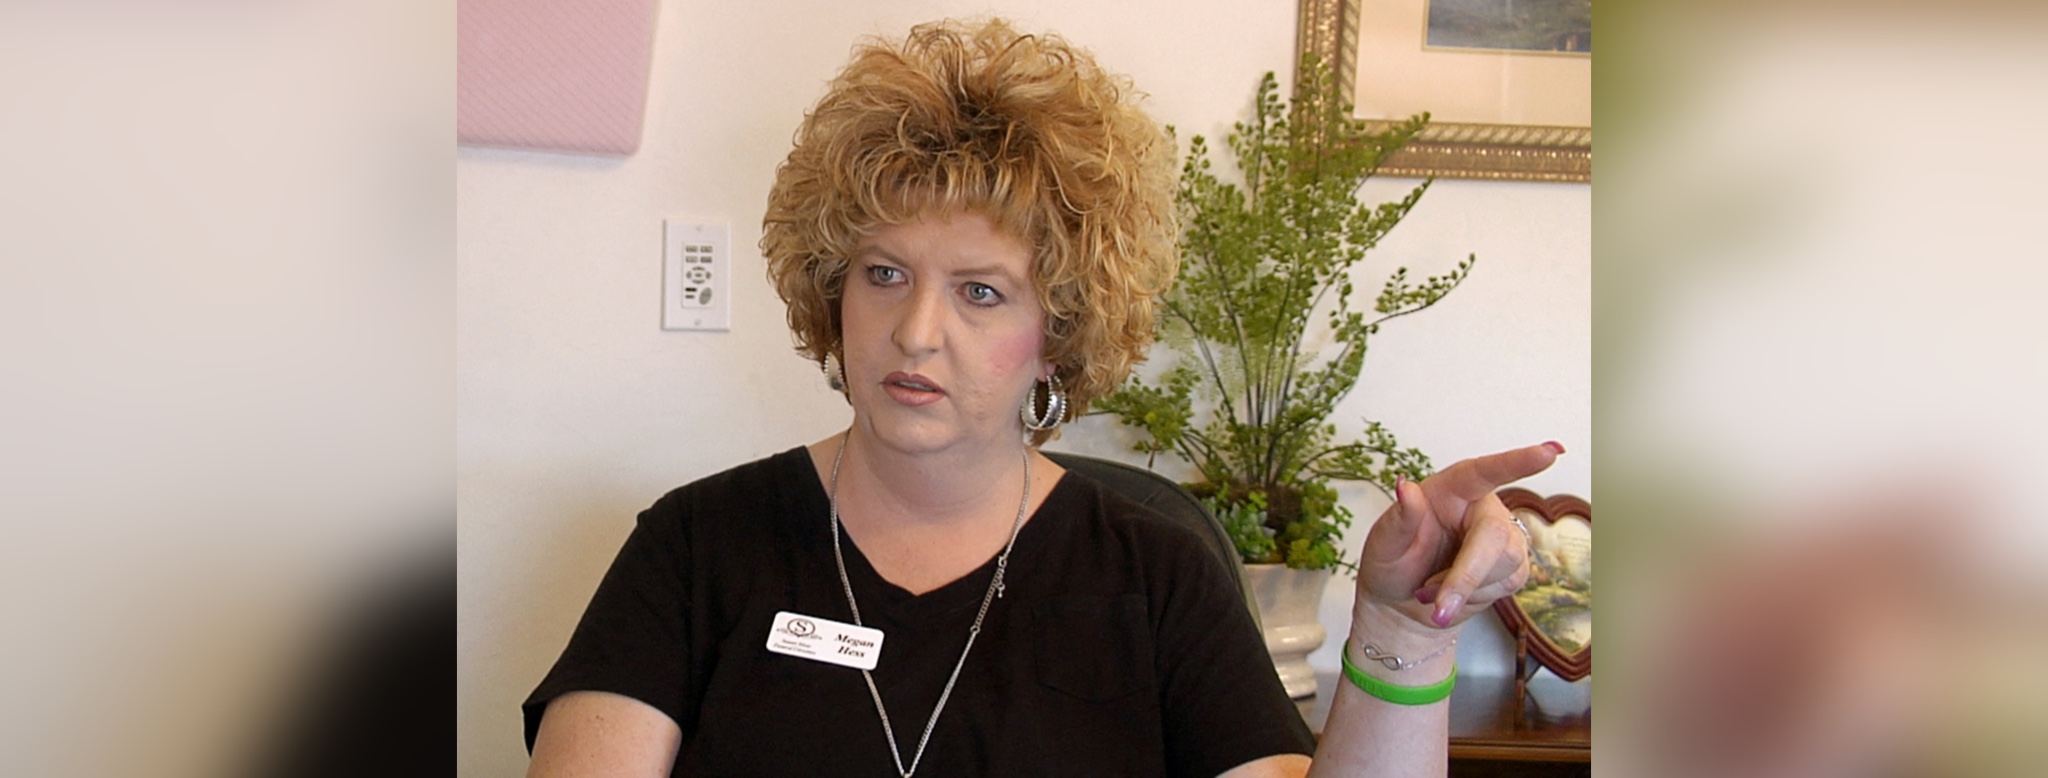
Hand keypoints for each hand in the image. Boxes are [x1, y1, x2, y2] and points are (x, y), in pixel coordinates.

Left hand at [1355, 442, 1562, 634]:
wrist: (1402, 602)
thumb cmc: (1392, 563)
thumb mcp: (1382, 543)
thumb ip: (1398, 519)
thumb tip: (1406, 488)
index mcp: (1450, 490)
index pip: (1484, 472)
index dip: (1517, 462)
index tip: (1549, 452)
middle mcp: (1481, 509)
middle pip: (1495, 535)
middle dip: (1467, 575)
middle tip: (1439, 607)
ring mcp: (1502, 537)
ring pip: (1506, 563)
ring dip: (1464, 588)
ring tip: (1431, 590)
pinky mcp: (1513, 567)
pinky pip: (1507, 584)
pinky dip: (1473, 597)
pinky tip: (1453, 595)